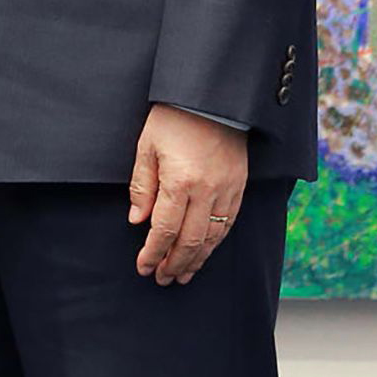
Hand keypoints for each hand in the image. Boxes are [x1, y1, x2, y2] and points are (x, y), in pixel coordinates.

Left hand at [127, 104, 247, 284]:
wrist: (212, 97)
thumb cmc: (174, 118)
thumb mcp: (147, 147)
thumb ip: (142, 187)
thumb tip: (136, 221)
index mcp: (180, 182)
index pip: (164, 230)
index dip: (153, 253)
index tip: (144, 267)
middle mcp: (206, 191)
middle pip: (190, 241)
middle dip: (174, 264)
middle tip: (163, 279)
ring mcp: (227, 190)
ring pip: (213, 237)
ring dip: (197, 259)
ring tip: (183, 274)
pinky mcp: (239, 186)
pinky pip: (229, 223)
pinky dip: (216, 242)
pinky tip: (206, 251)